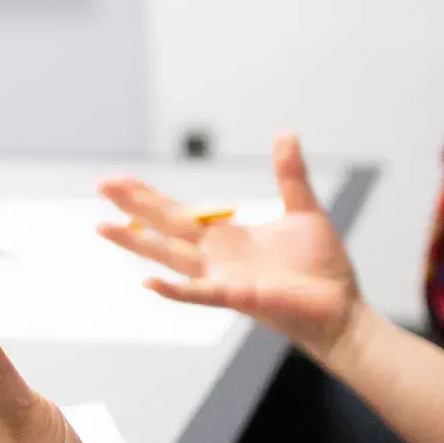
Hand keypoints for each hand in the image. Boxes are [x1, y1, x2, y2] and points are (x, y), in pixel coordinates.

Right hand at [97, 133, 363, 357]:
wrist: (342, 308)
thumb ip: (289, 174)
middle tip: (101, 184)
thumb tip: (285, 134)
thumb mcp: (302, 209)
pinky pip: (200, 293)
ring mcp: (223, 278)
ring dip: (137, 243)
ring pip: (171, 257)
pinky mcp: (238, 297)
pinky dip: (175, 290)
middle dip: (134, 207)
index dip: (148, 197)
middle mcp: (217, 258)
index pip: (178, 213)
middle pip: (166, 227)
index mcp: (227, 237)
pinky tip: (147, 282)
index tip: (119, 180)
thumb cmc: (320, 268)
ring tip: (103, 227)